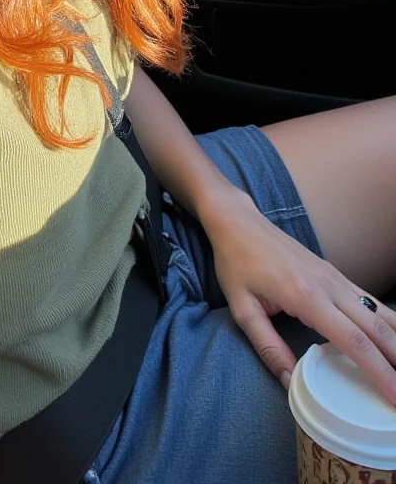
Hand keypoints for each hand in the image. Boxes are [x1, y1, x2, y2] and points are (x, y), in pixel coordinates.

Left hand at [200, 186, 395, 404]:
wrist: (238, 222)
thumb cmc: (236, 263)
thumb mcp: (242, 310)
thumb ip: (268, 348)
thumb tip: (291, 383)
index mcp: (305, 296)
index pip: (353, 340)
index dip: (379, 370)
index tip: (394, 396)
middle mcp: (328, 285)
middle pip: (376, 327)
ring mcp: (334, 276)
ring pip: (378, 310)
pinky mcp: (334, 272)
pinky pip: (368, 299)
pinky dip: (387, 321)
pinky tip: (392, 338)